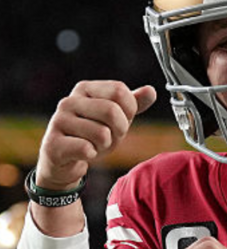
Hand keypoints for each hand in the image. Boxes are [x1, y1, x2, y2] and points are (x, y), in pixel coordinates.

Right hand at [36, 81, 155, 190]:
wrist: (64, 160)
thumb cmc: (93, 135)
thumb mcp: (117, 117)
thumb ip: (133, 104)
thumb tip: (151, 91)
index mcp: (85, 89)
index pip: (119, 91)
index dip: (128, 111)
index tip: (120, 120)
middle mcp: (69, 101)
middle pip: (111, 110)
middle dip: (119, 130)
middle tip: (109, 137)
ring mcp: (58, 121)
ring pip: (101, 133)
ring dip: (105, 145)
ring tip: (94, 145)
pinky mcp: (53, 143)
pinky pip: (86, 149)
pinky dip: (92, 154)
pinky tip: (83, 153)